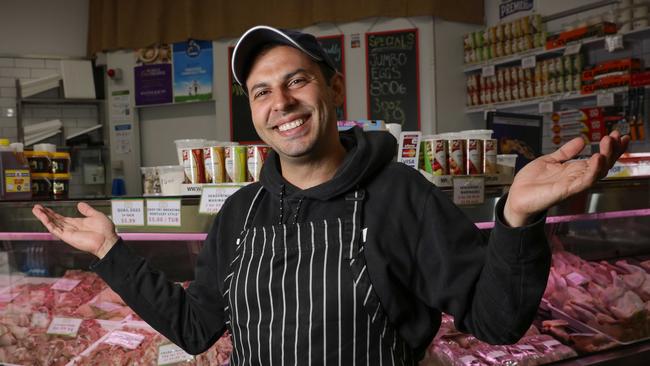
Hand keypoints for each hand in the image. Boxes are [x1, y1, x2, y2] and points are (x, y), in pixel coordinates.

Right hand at [32, 202, 118, 258]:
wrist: (107, 240)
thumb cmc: (105, 230)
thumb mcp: (95, 215)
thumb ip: (87, 210)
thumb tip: (80, 204)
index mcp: (77, 223)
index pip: (61, 218)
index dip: (53, 213)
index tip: (45, 208)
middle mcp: (71, 228)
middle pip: (54, 220)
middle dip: (45, 214)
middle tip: (37, 207)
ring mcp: (68, 233)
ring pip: (52, 224)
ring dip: (43, 217)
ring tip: (36, 210)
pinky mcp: (67, 236)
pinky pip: (55, 229)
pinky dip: (47, 223)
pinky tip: (42, 217)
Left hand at [504, 130, 629, 226]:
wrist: (517, 197)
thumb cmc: (532, 183)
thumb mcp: (549, 160)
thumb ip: (565, 152)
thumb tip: (581, 140)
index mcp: (574, 170)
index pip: (598, 158)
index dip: (609, 148)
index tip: (615, 134)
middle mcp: (577, 177)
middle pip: (602, 165)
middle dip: (612, 150)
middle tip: (616, 136)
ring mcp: (573, 184)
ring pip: (597, 172)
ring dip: (605, 157)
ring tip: (609, 143)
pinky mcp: (566, 190)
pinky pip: (584, 181)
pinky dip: (592, 170)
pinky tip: (597, 159)